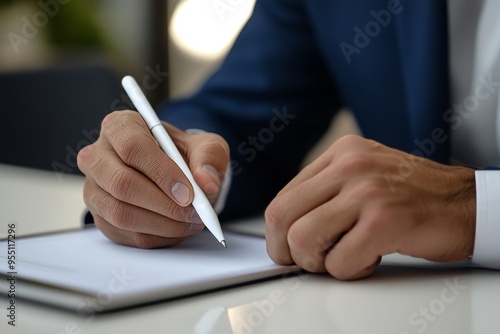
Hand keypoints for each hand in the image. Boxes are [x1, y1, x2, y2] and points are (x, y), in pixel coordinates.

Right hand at [77, 110, 228, 247]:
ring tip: (189, 221)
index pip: (133, 147)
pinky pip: (123, 232)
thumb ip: (210, 158)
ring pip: (120, 213)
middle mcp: (99, 155)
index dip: (161, 172)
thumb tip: (207, 182)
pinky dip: (155, 236)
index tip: (188, 192)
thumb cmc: (184, 155)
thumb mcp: (206, 147)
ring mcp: (94, 187)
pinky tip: (175, 228)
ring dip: (161, 224)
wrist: (176, 174)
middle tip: (192, 213)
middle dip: (163, 204)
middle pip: (121, 183)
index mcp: (121, 126)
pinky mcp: (99, 215)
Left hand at [265, 135, 475, 279]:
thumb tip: (286, 226)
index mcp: (341, 154)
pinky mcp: (384, 221)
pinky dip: (351, 271)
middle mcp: (350, 166)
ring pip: (302, 240)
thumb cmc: (413, 196)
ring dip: (319, 263)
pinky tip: (372, 258)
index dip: (278, 232)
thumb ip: (326, 192)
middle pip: (281, 217)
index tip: (287, 248)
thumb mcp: (364, 175)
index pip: (283, 197)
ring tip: (345, 256)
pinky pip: (339, 263)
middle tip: (307, 261)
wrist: (467, 203)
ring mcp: (367, 192)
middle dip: (286, 251)